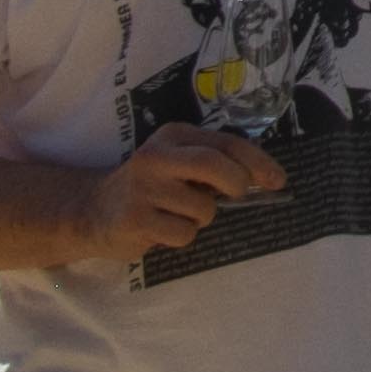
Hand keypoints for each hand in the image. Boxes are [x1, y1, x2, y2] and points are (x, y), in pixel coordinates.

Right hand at [77, 122, 288, 258]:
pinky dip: (182, 236)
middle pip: (215, 166)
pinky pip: (184, 234)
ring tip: (177, 214)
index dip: (258, 162)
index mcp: (173, 136)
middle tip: (235, 195)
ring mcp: (143, 189)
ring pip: (204, 209)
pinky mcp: (135, 219)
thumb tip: (265, 179)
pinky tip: (160, 228)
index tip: (278, 180)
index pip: (226, 143)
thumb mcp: (178, 162)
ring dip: (201, 219)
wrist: (92, 210)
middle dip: (236, 184)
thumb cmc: (151, 186)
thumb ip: (214, 164)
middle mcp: (156, 157)